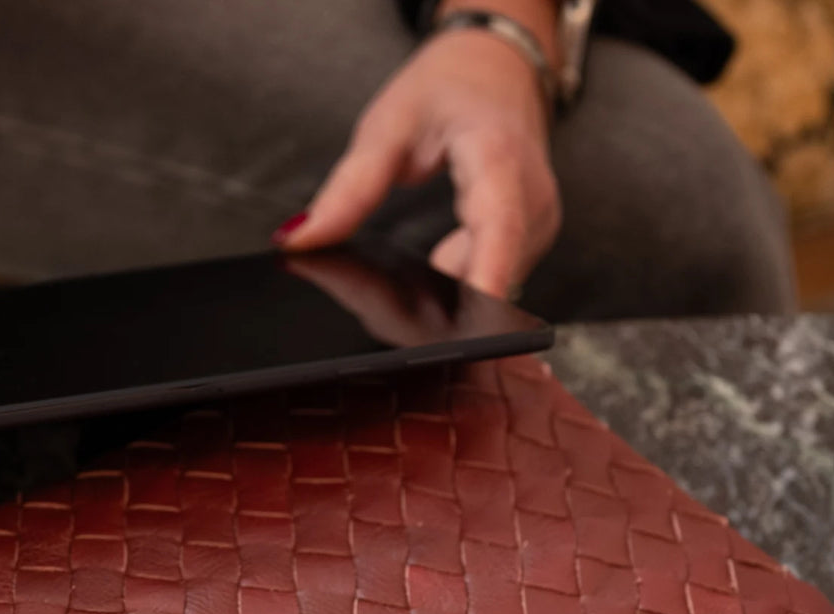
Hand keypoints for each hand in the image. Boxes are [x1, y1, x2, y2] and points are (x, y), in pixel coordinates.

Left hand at [276, 23, 560, 299]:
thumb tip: (300, 239)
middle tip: (357, 297)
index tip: (468, 323)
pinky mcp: (524, 249)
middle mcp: (530, 205)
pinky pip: (481, 286)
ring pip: (478, 292)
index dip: (485, 281)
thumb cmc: (449, 90)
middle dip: (418, 305)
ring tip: (378, 285)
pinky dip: (442, 292)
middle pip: (479, 277)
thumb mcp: (388, 124)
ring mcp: (533, 232)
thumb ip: (349, 186)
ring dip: (428, 302)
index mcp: (500, 158)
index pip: (499, 230)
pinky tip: (410, 283)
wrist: (498, 70)